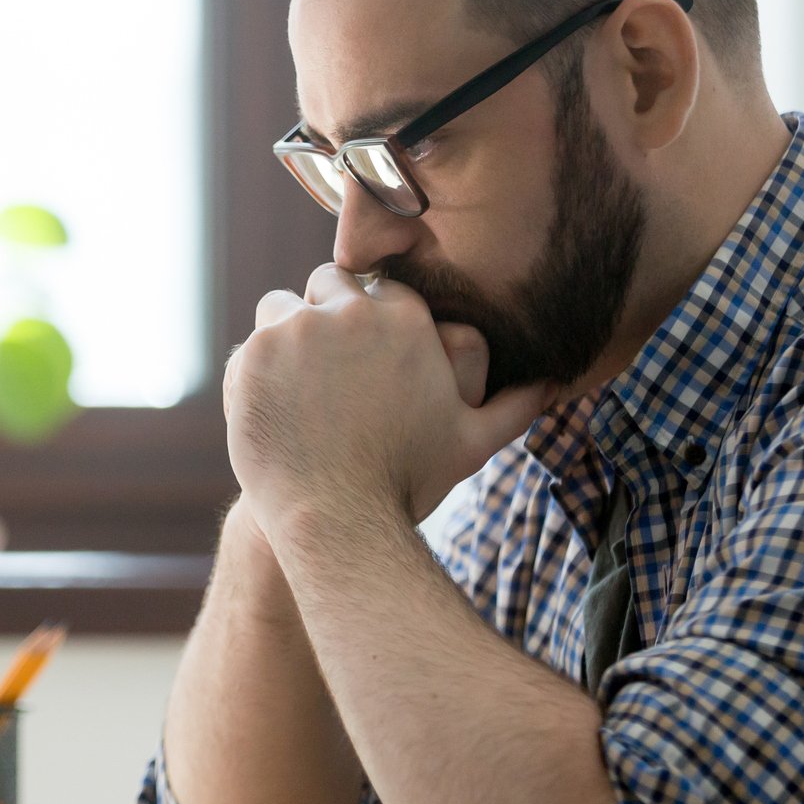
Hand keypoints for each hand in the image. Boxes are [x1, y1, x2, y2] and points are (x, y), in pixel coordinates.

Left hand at [224, 265, 553, 540]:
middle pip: (327, 285)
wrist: (336, 519)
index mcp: (404, 319)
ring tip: (298, 389)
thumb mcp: (473, 442)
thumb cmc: (408, 482)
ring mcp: (293, 330)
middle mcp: (348, 312)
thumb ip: (515, 405)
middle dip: (327, 317)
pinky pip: (246, 347)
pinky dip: (254, 373)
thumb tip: (557, 382)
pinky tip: (273, 411)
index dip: (369, 320)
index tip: (364, 358)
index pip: (378, 289)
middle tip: (328, 372)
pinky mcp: (249, 356)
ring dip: (286, 338)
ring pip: (280, 308)